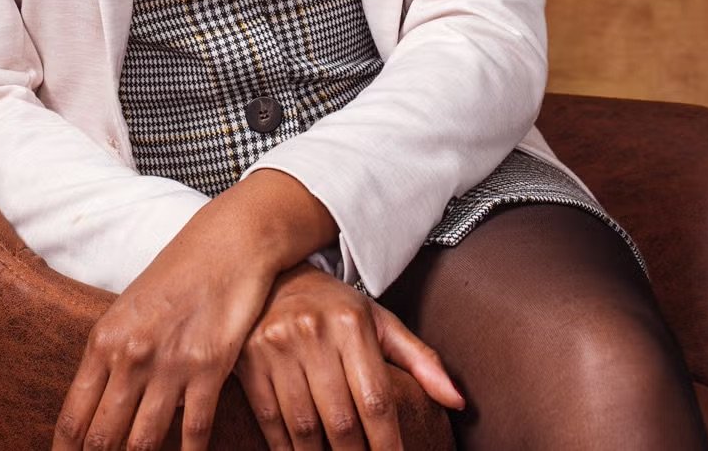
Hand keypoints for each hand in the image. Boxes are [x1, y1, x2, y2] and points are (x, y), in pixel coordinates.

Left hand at [51, 227, 275, 450]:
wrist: (226, 243)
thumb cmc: (176, 276)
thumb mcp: (129, 310)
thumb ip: (112, 360)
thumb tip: (101, 410)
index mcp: (104, 341)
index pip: (73, 417)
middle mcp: (131, 356)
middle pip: (102, 439)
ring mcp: (169, 365)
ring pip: (142, 444)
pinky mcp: (209, 368)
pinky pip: (194, 433)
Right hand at [231, 262, 464, 449]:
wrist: (276, 274)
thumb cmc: (335, 307)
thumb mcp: (380, 322)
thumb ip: (420, 360)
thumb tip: (458, 401)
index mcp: (352, 323)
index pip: (377, 402)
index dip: (389, 448)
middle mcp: (313, 331)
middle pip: (341, 423)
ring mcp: (277, 346)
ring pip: (304, 428)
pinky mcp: (249, 360)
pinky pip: (270, 421)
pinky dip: (286, 450)